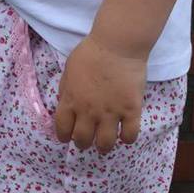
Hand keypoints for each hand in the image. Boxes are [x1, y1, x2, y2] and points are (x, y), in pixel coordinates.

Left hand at [54, 32, 146, 152]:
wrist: (117, 45)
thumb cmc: (91, 53)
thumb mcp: (69, 71)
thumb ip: (66, 91)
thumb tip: (64, 105)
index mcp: (71, 101)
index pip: (62, 129)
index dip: (64, 136)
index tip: (68, 137)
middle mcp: (88, 111)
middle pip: (82, 140)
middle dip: (83, 144)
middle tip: (88, 141)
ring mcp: (110, 112)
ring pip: (105, 143)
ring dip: (104, 147)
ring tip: (105, 145)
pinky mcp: (131, 110)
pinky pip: (129, 135)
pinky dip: (127, 139)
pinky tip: (125, 134)